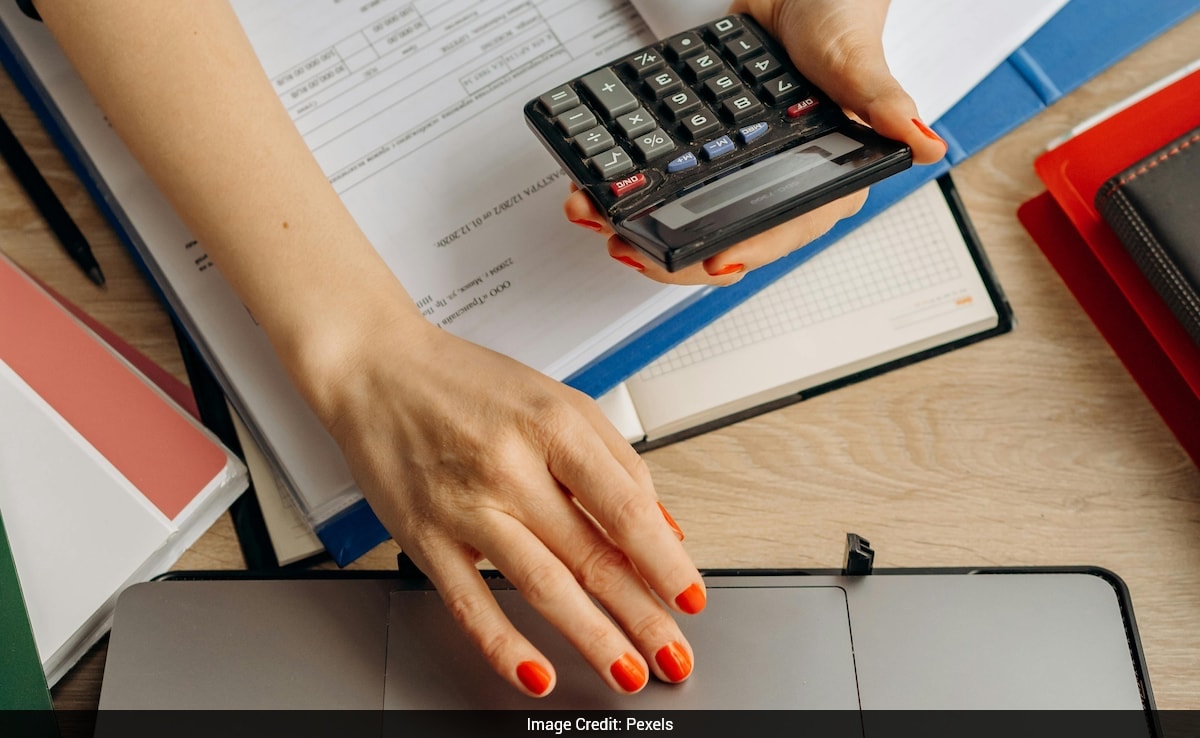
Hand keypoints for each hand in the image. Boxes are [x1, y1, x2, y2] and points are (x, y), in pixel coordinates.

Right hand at [310, 313, 703, 696]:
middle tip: (673, 654)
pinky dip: (504, 646)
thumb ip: (615, 461)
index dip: (664, 560)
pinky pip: (469, 603)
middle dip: (642, 615)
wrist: (377, 370)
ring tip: (627, 672)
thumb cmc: (468, 384)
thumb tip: (661, 527)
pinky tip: (537, 674)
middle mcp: (510, 467)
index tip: (690, 597)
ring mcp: (466, 506)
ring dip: (592, 638)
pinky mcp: (425, 537)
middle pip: (591, 555)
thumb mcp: (557, 400)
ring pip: (541, 586)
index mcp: (552, 426)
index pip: (625, 507)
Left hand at [563, 0, 946, 285]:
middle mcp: (779, 184)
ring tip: (596, 219)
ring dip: (638, 225)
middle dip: (671, 250)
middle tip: (628, 246)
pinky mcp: (705, 150)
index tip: (711, 262)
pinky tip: (594, 188)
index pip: (782, 230)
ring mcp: (738, 170)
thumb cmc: (841, 19)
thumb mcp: (857, 61)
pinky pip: (667, 180)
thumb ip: (885, 104)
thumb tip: (926, 143)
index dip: (746, 251)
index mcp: (826, 180)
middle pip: (723, 237)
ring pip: (687, 216)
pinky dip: (630, 187)